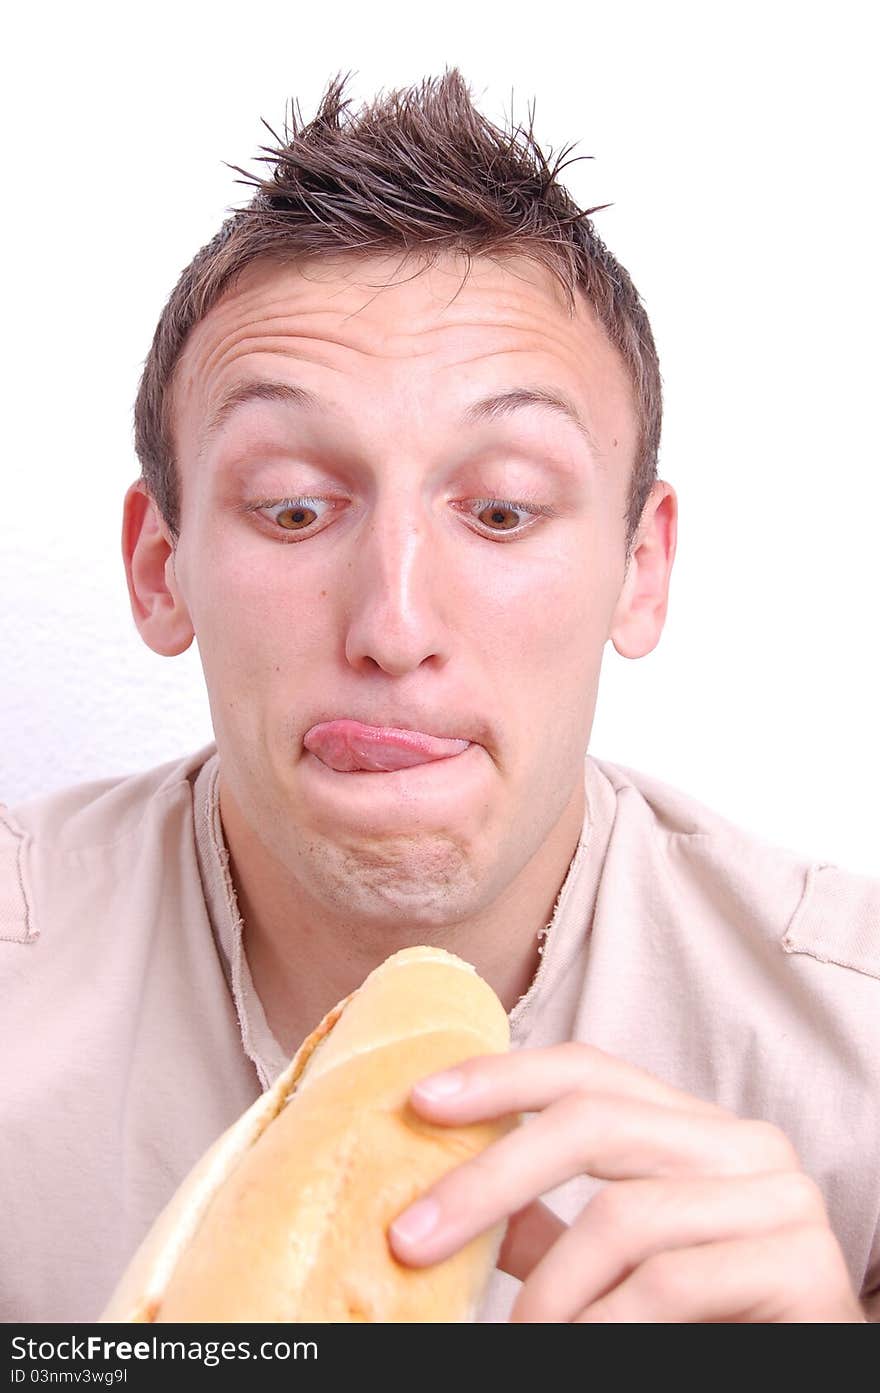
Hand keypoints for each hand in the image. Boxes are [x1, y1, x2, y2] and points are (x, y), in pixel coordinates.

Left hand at [387, 1043, 865, 1321]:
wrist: (808, 1387)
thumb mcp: (610, 1268)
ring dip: (549, 1291)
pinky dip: (605, 1325)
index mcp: (696, 1128)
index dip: (502, 1076)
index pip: (590, 1071)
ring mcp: (782, 1198)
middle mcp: (745, 1143)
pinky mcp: (803, 1264)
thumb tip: (445, 1200)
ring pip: (626, 1215)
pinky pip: (671, 1282)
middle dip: (489, 1179)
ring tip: (517, 1339)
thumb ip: (546, 1228)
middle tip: (411, 1238)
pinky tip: (577, 1355)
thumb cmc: (702, 1326)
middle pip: (595, 1122)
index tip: (419, 1101)